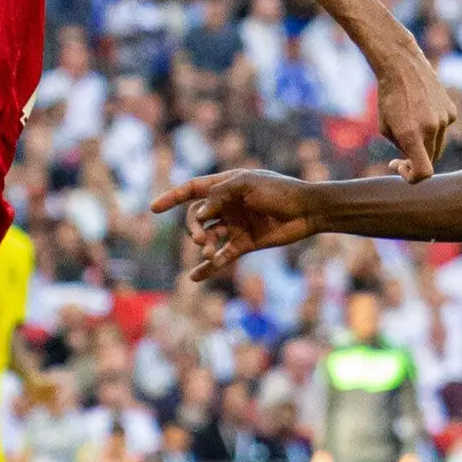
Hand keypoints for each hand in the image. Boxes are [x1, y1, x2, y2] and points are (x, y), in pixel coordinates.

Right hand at [152, 169, 324, 284]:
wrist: (307, 211)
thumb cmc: (279, 191)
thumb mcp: (246, 185)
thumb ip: (219, 196)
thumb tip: (198, 214)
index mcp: (225, 186)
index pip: (192, 190)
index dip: (172, 197)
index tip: (153, 208)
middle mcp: (227, 206)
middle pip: (196, 217)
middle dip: (193, 228)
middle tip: (200, 239)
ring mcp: (235, 225)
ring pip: (208, 237)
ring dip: (204, 246)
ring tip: (210, 253)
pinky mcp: (244, 243)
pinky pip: (222, 256)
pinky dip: (209, 266)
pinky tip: (194, 277)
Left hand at [370, 47, 459, 182]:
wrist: (402, 66)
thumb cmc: (388, 98)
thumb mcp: (386, 128)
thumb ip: (402, 147)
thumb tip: (414, 158)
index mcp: (411, 135)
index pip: (423, 172)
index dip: (412, 177)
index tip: (400, 167)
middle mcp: (431, 128)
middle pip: (430, 160)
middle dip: (415, 160)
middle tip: (400, 157)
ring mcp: (444, 119)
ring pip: (437, 145)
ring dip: (424, 144)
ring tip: (409, 125)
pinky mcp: (451, 111)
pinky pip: (443, 129)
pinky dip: (432, 128)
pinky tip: (420, 111)